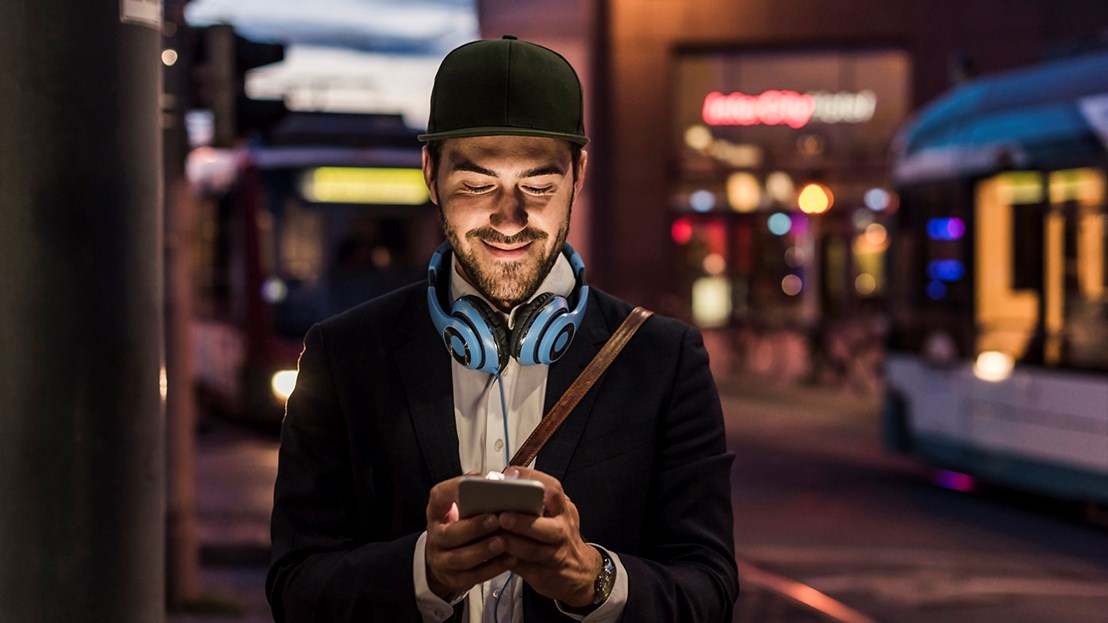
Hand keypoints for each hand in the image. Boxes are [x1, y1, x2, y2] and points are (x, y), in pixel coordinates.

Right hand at [424, 475, 511, 598]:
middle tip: (494, 520)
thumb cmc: (460, 526)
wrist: (444, 559)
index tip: (476, 481)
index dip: (454, 488)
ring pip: (460, 558)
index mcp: (438, 512)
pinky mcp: (453, 579)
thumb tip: (494, 479)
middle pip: (450, 533)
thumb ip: (475, 494)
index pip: (438, 496)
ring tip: (503, 542)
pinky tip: (509, 558)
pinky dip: (492, 568)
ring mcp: (442, 560)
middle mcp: (436, 536)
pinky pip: (472, 577)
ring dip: (483, 550)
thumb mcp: (461, 507)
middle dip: (474, 527)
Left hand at [492, 467, 601, 607]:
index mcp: (563, 510)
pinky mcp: (544, 575)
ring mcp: (555, 554)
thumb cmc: (560, 536)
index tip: (510, 475)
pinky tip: (494, 554)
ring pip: (534, 550)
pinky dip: (508, 561)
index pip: (553, 490)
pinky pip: (524, 568)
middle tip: (503, 517)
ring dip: (512, 543)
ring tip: (495, 537)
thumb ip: (535, 501)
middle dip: (523, 521)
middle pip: (546, 526)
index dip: (532, 480)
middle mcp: (562, 531)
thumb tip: (498, 482)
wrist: (580, 572)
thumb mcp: (556, 514)